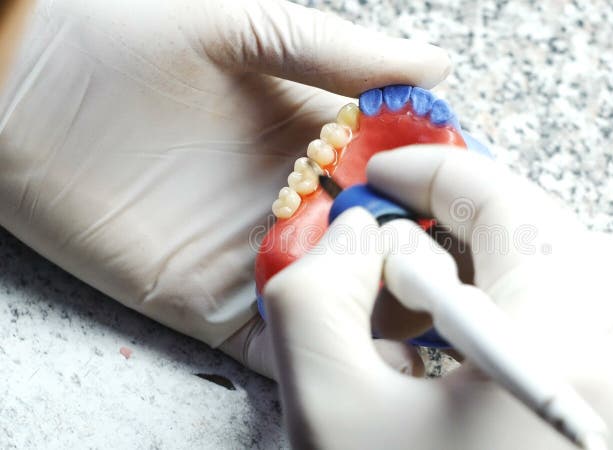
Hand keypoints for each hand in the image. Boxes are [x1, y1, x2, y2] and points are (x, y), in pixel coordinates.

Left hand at [0, 0, 448, 376]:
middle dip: (417, 252)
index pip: (396, 170)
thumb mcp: (241, 26)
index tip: (474, 198)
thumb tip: (437, 64)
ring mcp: (258, 253)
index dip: (436, 183)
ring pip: (341, 296)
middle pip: (378, 241)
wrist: (22, 82)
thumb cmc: (123, 34)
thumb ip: (337, 54)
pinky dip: (315, 348)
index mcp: (312, 135)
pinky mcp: (213, 299)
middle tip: (452, 263)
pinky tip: (351, 348)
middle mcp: (296, 200)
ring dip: (378, 304)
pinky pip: (279, 336)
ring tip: (416, 303)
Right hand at [264, 146, 612, 448]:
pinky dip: (504, 318)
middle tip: (396, 235)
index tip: (379, 170)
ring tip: (408, 301)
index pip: (513, 208)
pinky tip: (442, 353)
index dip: (437, 172)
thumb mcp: (326, 407)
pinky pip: (569, 335)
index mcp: (564, 354)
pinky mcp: (609, 428)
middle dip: (467, 222)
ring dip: (486, 271)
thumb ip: (317, 292)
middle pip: (555, 240)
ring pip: (567, 287)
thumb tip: (356, 233)